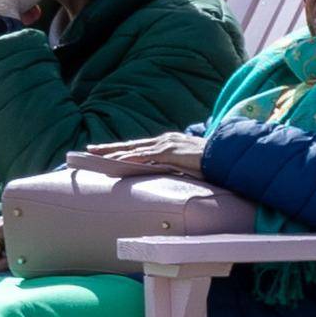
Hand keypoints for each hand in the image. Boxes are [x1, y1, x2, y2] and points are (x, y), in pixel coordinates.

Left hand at [72, 133, 206, 179]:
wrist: (225, 157)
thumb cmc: (210, 163)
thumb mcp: (189, 166)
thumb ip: (176, 168)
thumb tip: (167, 176)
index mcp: (168, 143)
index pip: (140, 146)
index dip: (123, 148)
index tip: (106, 151)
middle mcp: (164, 140)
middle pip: (132, 144)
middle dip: (110, 147)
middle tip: (90, 150)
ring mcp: (166, 145)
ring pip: (134, 149)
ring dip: (114, 153)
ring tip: (98, 157)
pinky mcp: (169, 152)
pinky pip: (144, 156)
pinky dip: (129, 158)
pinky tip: (117, 162)